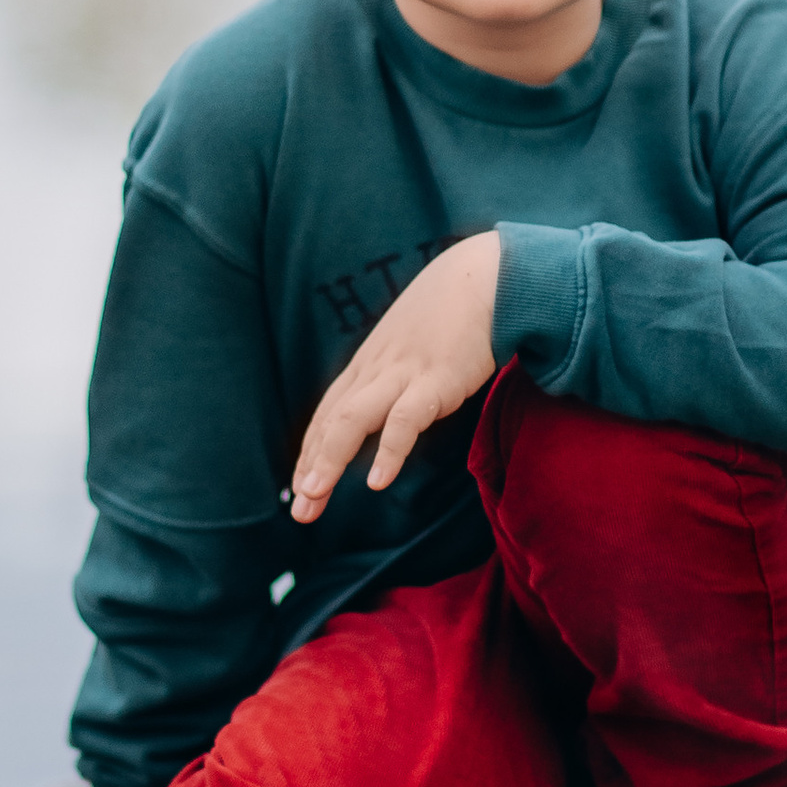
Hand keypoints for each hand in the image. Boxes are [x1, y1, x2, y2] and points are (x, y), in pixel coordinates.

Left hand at [290, 230, 501, 524]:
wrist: (486, 278)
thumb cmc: (451, 313)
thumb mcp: (412, 345)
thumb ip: (397, 374)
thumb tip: (392, 405)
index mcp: (369, 365)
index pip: (328, 414)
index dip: (311, 452)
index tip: (301, 489)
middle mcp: (376, 370)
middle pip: (330, 422)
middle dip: (311, 467)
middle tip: (300, 509)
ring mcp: (402, 374)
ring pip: (351, 420)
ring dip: (329, 459)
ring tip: (314, 496)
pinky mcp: (435, 381)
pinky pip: (404, 420)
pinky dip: (388, 451)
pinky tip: (378, 482)